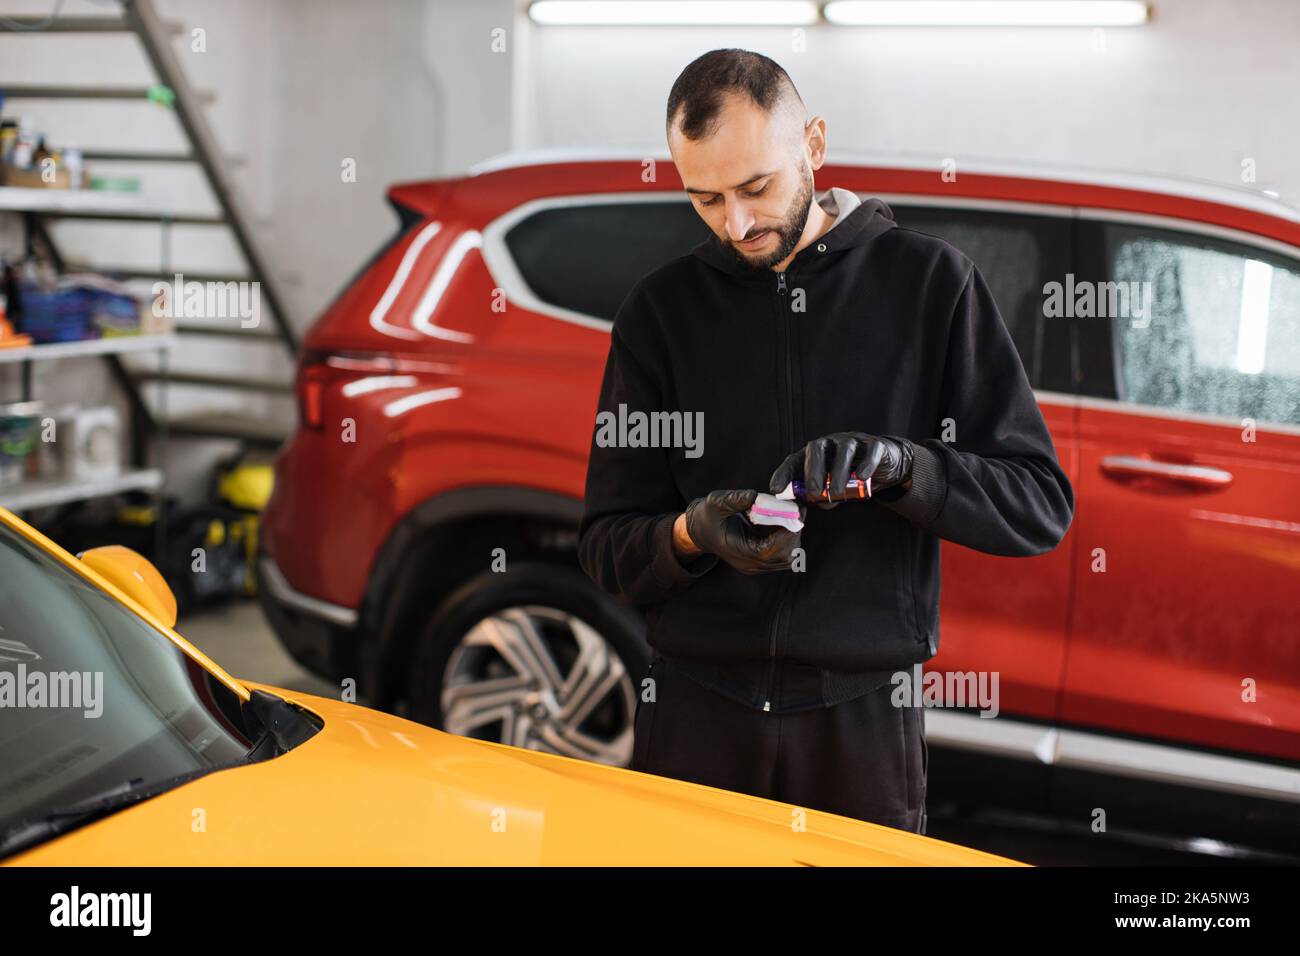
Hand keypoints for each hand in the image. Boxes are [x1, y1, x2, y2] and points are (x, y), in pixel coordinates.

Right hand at [683, 489, 803, 573]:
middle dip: (794, 534)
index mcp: (738, 552)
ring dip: (793, 536)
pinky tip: (783, 521)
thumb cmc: (707, 517)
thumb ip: (734, 500)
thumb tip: (754, 496)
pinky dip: (788, 538)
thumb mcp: (715, 503)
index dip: (786, 534)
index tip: (795, 513)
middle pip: (784, 558)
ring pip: (787, 558)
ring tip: (790, 514)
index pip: (770, 551)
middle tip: (797, 510)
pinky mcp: (762, 561)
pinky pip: (783, 555)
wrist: (700, 531)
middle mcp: (750, 564)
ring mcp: (756, 565)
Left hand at [769, 432, 913, 509]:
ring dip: (838, 472)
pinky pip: (871, 450)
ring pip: (844, 450)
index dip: (784, 473)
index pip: (796, 459)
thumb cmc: (853, 476)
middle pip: (817, 448)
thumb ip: (822, 496)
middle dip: (813, 471)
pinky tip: (862, 477)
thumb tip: (815, 504)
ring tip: (837, 494)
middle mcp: (832, 443)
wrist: (887, 465)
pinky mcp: (876, 445)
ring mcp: (854, 441)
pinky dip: (866, 463)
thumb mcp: (833, 488)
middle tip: (814, 493)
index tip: (776, 489)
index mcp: (817, 453)